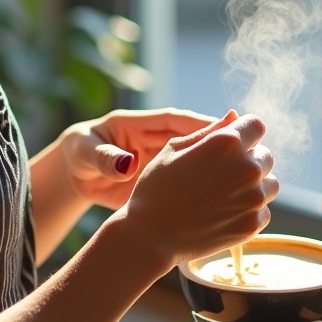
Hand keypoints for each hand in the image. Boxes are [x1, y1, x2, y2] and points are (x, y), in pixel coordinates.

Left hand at [55, 107, 229, 210]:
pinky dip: (204, 190)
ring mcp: (161, 163)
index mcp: (139, 125)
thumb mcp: (85, 152)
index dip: (202, 123)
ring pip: (195, 162)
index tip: (228, 128)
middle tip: (248, 151)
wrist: (73, 176)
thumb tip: (126, 165)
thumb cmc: (79, 153)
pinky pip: (187, 183)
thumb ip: (105, 157)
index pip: (175, 120)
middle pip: (193, 139)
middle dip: (219, 143)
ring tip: (246, 176)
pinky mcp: (161, 184)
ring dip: (217, 167)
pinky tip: (225, 200)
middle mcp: (155, 141)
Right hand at [118, 112, 277, 269]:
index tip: (232, 143)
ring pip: (270, 184)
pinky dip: (249, 211)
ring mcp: (253, 198)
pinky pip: (264, 211)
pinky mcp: (253, 224)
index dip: (244, 132)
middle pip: (265, 155)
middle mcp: (246, 167)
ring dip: (254, 186)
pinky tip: (223, 213)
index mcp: (227, 142)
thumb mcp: (174, 149)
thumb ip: (209, 131)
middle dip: (248, 159)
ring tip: (224, 195)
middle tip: (221, 173)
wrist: (151, 236)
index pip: (256, 125)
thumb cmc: (157, 187)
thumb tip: (234, 116)